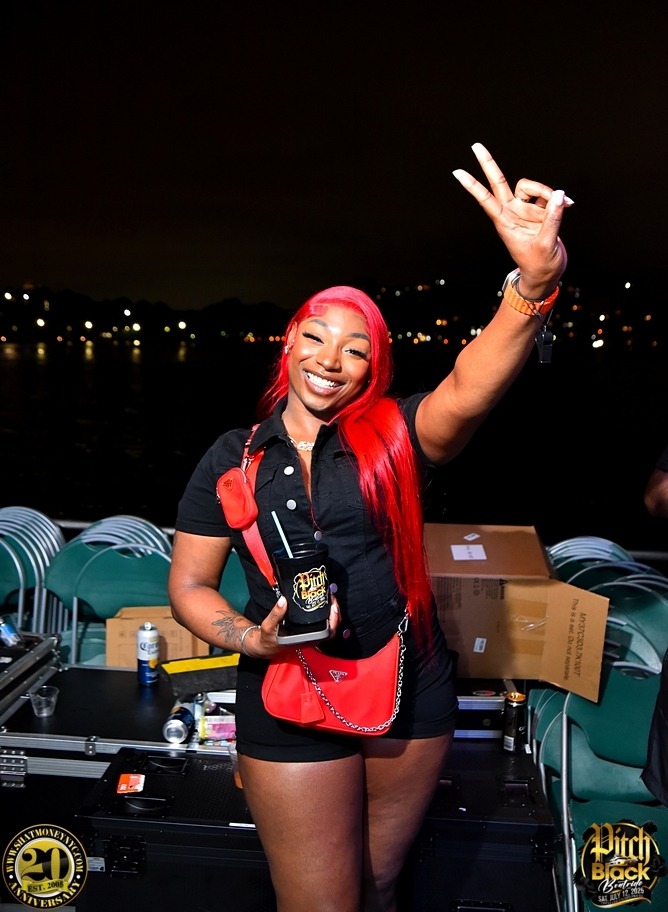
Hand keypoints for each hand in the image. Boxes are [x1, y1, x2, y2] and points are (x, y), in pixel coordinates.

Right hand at [245, 591, 340, 656]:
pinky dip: (326, 614)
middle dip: (336, 613)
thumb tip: (283, 601)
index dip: (334, 620)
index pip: (327, 632)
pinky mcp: (309, 633)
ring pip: (329, 626)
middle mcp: (311, 639)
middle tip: (332, 597)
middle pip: (332, 628)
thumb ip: (276, 614)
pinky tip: (322, 604)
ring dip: (332, 613)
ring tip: (328, 598)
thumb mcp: (268, 626)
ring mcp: (311, 637)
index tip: (333, 606)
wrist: (266, 648)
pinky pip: (323, 625)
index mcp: (305, 639)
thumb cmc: (268, 639)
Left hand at [453, 143, 570, 298]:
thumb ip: (553, 218)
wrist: (547, 275)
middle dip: (489, 164)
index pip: (486, 199)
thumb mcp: (545, 244)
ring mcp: (526, 211)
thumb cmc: (539, 265)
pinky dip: (559, 199)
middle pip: (500, 183)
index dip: (473, 185)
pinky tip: (568, 205)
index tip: (457, 172)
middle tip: (475, 146)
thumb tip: (559, 195)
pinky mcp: (540, 212)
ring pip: (532, 187)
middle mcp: (513, 213)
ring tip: (562, 204)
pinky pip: (548, 196)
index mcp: (504, 222)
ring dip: (546, 191)